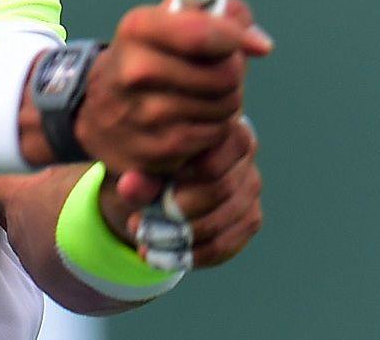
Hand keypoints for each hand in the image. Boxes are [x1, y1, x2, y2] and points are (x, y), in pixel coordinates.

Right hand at [74, 0, 270, 175]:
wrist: (98, 111)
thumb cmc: (149, 57)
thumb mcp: (171, 21)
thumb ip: (222, 14)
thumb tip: (260, 43)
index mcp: (138, 28)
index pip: (205, 33)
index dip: (237, 38)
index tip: (251, 45)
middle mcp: (136, 70)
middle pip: (226, 74)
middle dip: (233, 72)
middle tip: (219, 72)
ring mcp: (146, 114)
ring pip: (226, 106)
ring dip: (227, 101)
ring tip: (206, 94)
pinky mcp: (158, 150)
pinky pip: (216, 135)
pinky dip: (216, 127)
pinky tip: (197, 118)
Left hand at [106, 118, 262, 267]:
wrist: (151, 189)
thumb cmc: (144, 165)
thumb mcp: (133, 167)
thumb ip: (136, 176)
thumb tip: (129, 186)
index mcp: (218, 123)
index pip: (212, 156)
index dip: (181, 178)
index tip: (150, 191)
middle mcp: (244, 148)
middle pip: (220, 190)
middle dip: (176, 214)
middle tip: (138, 224)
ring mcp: (250, 184)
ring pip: (222, 221)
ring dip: (178, 239)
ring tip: (144, 240)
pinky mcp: (249, 217)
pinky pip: (225, 245)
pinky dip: (189, 256)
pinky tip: (158, 256)